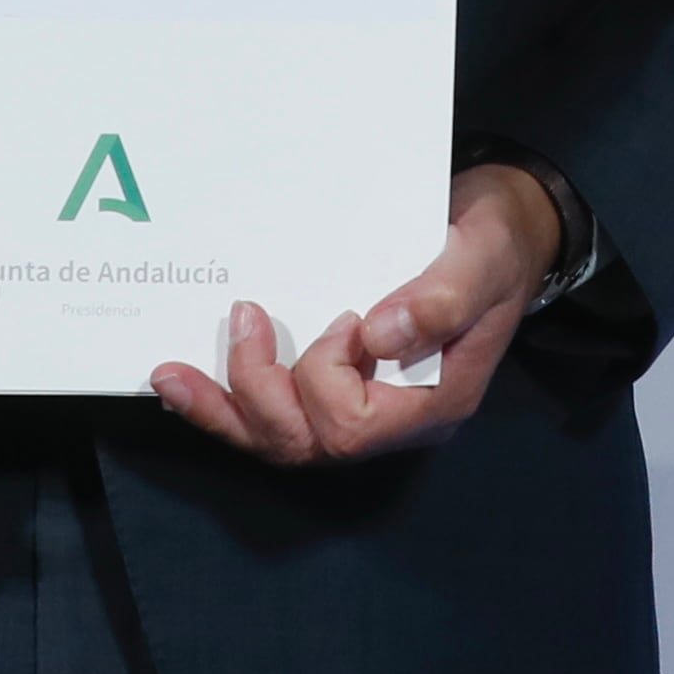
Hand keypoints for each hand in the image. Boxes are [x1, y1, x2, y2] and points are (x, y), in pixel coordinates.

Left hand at [147, 162, 556, 464]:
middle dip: (257, 392)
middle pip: (306, 443)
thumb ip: (442, 298)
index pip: (354, 426)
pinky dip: (226, 401)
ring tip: (171, 375)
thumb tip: (376, 334)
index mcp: (434, 402)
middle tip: (243, 317)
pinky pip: (275, 412)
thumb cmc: (497, 242)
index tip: (345, 314)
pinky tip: (185, 381)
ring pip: (280, 438)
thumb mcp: (484, 257)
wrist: (502, 229)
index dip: (326, 377)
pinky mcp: (335, 383)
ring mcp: (363, 405)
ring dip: (222, 409)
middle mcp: (394, 420)